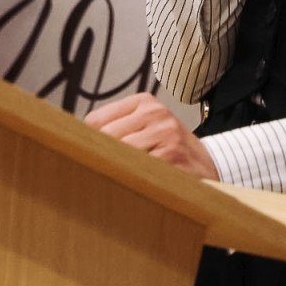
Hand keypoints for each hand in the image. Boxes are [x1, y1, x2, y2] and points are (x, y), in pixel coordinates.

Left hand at [86, 93, 218, 180]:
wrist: (210, 166)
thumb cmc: (170, 148)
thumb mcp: (148, 127)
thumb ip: (118, 128)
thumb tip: (75, 141)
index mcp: (144, 102)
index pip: (95, 120)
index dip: (87, 142)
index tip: (85, 155)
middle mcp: (155, 113)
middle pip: (105, 138)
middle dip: (99, 157)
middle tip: (95, 172)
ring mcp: (165, 133)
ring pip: (119, 154)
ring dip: (115, 169)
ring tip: (118, 178)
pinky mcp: (172, 156)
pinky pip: (138, 169)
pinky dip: (132, 179)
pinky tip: (137, 184)